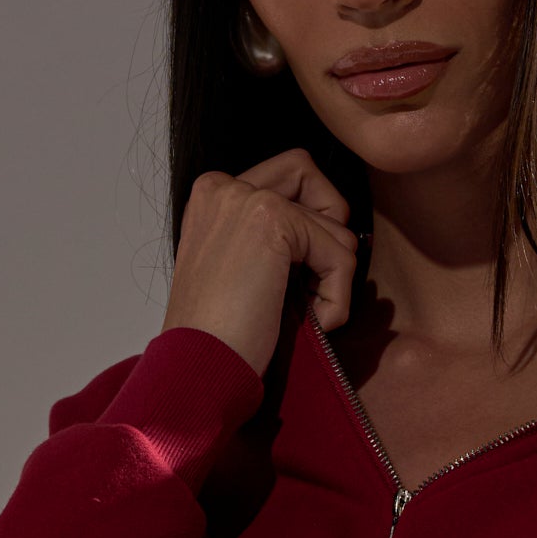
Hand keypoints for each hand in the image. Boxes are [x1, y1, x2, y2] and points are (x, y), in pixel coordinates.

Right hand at [162, 149, 359, 375]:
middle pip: (309, 173)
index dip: (309, 221)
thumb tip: (339, 233)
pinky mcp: (272, 222)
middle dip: (330, 227)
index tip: (299, 273)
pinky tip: (316, 322)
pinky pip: (340, 253)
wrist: (196, 364)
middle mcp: (224, 187)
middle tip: (317, 278)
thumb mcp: (241, 271)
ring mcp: (246, 198)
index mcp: (212, 198)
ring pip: (334, 222)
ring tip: (308, 315)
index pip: (286, 176)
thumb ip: (273, 240)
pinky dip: (339, 295)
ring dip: (334, 277)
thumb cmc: (219, 335)